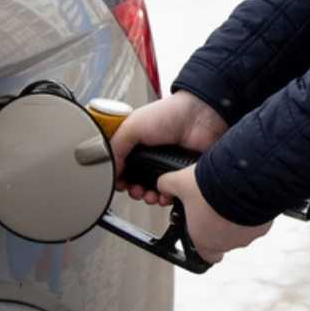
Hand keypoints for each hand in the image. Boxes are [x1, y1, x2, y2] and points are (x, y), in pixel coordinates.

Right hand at [110, 91, 227, 205]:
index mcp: (136, 144)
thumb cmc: (168, 114)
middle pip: (136, 182)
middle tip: (135, 190)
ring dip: (148, 196)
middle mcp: (150, 156)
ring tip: (149, 194)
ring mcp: (166, 165)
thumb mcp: (132, 127)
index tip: (119, 184)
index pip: (121, 167)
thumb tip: (110, 171)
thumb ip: (115, 148)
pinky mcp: (181, 174)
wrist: (200, 117)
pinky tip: (164, 194)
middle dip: (134, 190)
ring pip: (152, 190)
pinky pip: (171, 192)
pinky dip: (166, 196)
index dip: (118, 178)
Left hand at [156, 165, 271, 262]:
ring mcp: (248, 236)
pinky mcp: (264, 225)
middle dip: (220, 224)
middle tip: (215, 205)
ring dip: (237, 216)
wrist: (243, 179)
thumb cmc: (210, 187)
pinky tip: (246, 195)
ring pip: (241, 229)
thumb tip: (162, 185)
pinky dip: (252, 209)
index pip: (204, 254)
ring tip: (231, 196)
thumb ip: (167, 186)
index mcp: (205, 242)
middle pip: (223, 239)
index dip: (202, 242)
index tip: (202, 229)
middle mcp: (228, 244)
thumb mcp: (181, 182)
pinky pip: (257, 220)